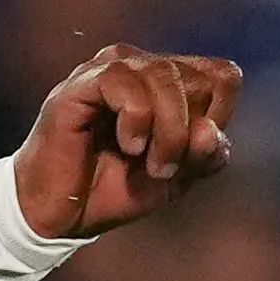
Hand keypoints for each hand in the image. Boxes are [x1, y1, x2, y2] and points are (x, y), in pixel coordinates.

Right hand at [13, 46, 239, 239]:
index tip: (187, 155)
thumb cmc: (111, 191)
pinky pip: (126, 83)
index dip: (217, 119)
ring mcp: (110, 69)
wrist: (56, 215)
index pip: (222, 76)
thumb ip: (205, 155)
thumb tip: (210, 130)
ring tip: (147, 162)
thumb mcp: (175, 179)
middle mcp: (141, 64)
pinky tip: (125, 145)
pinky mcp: (82, 83)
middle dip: (187, 133)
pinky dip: (136, 120)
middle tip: (162, 167)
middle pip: (198, 79)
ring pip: (165, 77)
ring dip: (167, 131)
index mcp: (168, 80)